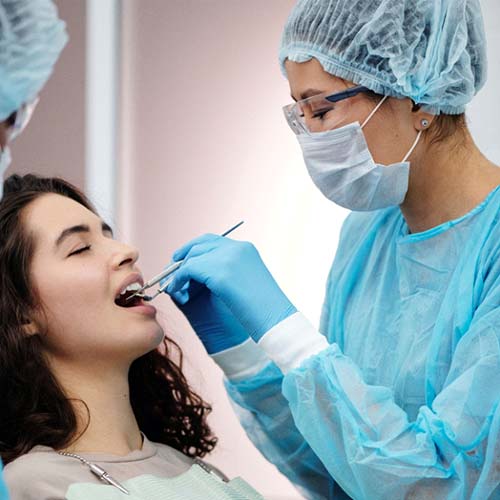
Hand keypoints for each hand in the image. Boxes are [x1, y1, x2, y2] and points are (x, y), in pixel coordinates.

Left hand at [165, 234, 296, 341]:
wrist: (275, 320)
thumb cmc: (265, 309)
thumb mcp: (247, 283)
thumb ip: (229, 273)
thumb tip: (205, 276)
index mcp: (245, 249)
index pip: (214, 241)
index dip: (197, 248)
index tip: (185, 258)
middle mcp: (236, 249)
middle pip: (201, 244)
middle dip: (184, 256)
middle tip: (173, 268)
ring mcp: (227, 258)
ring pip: (193, 257)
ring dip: (180, 270)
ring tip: (173, 284)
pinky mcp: (218, 272)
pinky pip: (188, 270)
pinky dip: (178, 279)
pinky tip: (175, 290)